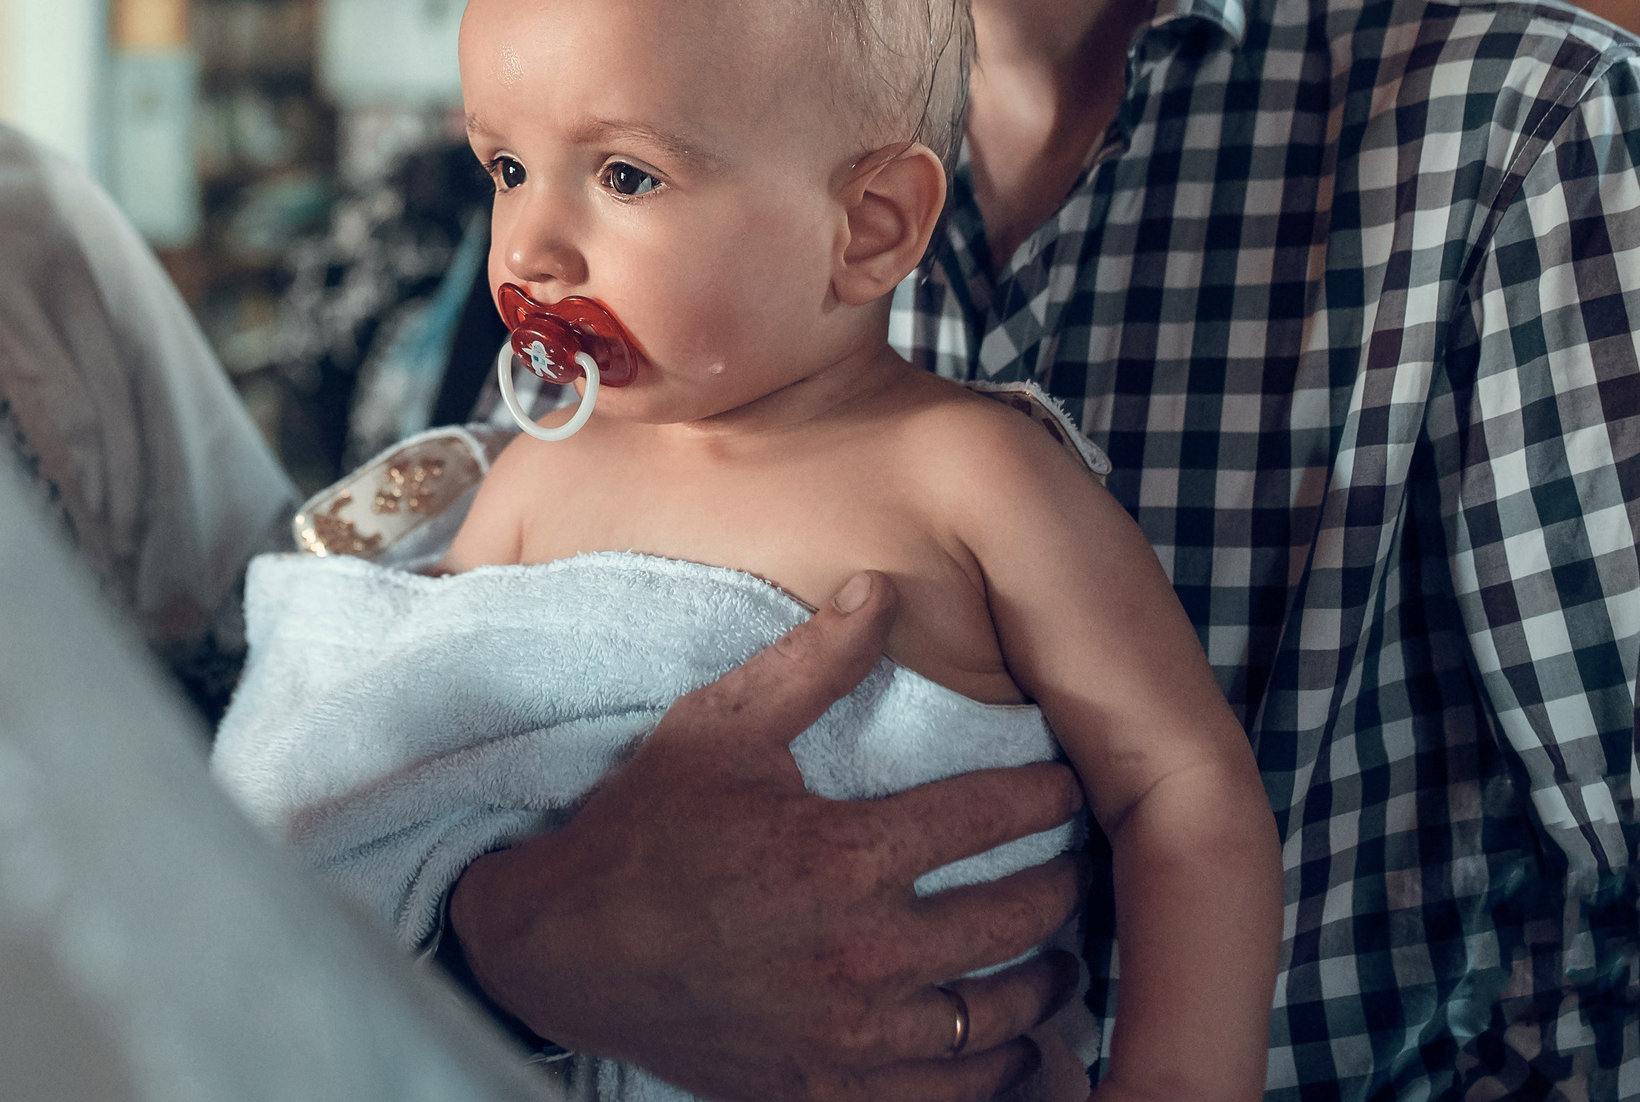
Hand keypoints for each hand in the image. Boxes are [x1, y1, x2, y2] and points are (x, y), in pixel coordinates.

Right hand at [445, 572, 1088, 1101]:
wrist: (562, 950)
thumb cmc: (641, 832)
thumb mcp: (719, 726)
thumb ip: (813, 662)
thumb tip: (880, 587)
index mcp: (844, 855)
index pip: (990, 817)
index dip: (1046, 795)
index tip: (1067, 784)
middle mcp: (863, 953)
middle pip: (1015, 918)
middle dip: (1062, 884)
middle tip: (1077, 865)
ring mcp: (850, 1033)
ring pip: (997, 1016)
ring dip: (1045, 983)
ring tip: (1063, 958)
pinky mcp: (828, 1090)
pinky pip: (949, 1095)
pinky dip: (995, 1070)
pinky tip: (1007, 1045)